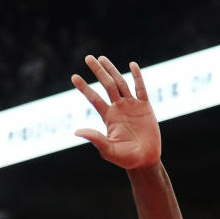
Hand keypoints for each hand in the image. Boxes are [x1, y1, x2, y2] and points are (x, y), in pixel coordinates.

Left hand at [72, 56, 160, 170]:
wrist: (144, 160)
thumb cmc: (125, 158)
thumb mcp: (108, 150)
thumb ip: (95, 139)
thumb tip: (76, 132)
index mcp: (108, 117)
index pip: (93, 98)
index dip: (84, 87)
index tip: (73, 76)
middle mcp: (118, 108)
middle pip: (106, 85)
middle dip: (97, 71)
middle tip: (88, 57)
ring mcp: (131, 106)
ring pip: (120, 83)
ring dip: (112, 70)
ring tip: (102, 58)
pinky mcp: (145, 107)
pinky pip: (140, 88)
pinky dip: (137, 77)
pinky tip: (131, 65)